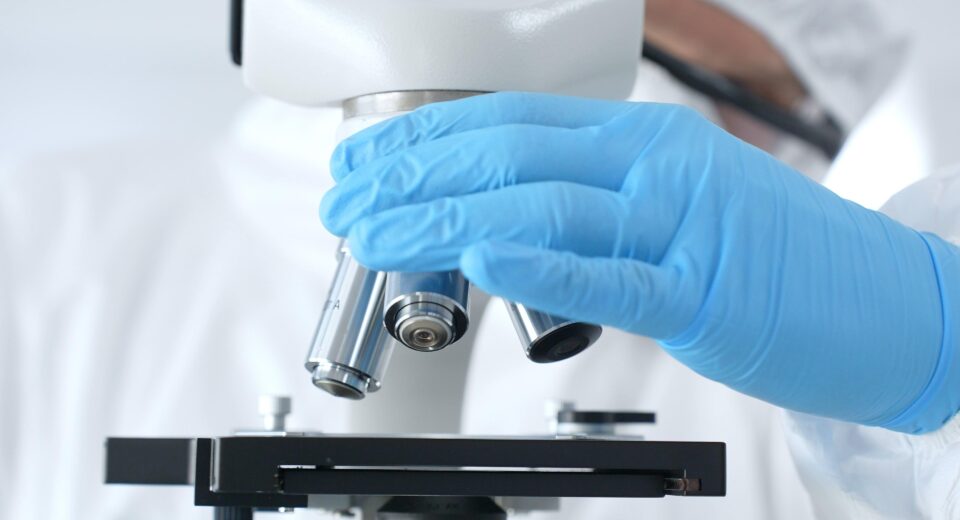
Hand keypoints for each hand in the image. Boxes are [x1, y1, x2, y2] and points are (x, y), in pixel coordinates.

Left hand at [320, 92, 958, 433]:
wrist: (888, 300)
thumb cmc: (773, 259)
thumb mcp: (671, 205)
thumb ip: (590, 204)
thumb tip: (499, 216)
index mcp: (640, 142)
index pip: (510, 125)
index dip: (425, 140)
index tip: (364, 161)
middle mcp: (654, 167)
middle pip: (509, 157)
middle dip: (412, 176)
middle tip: (343, 198)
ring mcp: (682, 225)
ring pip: (543, 208)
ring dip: (444, 220)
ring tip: (376, 235)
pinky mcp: (708, 293)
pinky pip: (614, 276)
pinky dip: (545, 263)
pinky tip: (485, 256)